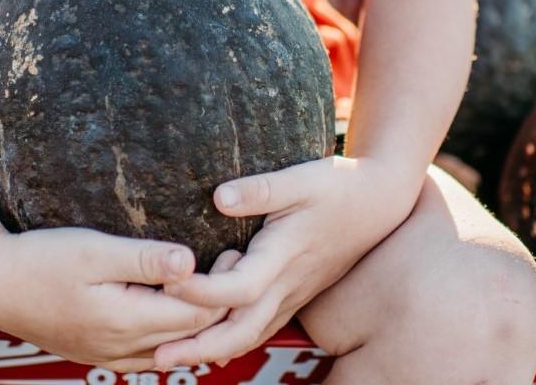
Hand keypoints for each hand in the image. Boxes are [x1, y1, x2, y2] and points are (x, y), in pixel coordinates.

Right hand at [0, 225, 241, 372]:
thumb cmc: (40, 260)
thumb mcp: (93, 251)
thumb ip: (143, 258)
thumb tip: (191, 262)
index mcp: (126, 321)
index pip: (196, 314)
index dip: (222, 287)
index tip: (234, 253)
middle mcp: (122, 348)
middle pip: (189, 334)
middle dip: (216, 303)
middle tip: (233, 261)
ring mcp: (109, 355)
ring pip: (171, 346)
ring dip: (196, 319)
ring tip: (212, 281)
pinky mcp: (99, 352)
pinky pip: (148, 352)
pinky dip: (170, 332)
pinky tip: (174, 308)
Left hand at [153, 155, 419, 368]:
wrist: (378, 201)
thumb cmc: (337, 186)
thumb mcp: (300, 178)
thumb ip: (260, 190)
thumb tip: (219, 197)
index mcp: (284, 255)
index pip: (239, 288)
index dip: (203, 293)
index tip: (169, 286)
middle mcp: (288, 284)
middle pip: (242, 330)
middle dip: (199, 347)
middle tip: (157, 356)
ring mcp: (293, 293)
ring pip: (250, 335)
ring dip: (211, 349)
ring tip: (170, 354)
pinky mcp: (294, 292)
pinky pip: (260, 326)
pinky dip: (231, 340)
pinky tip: (208, 343)